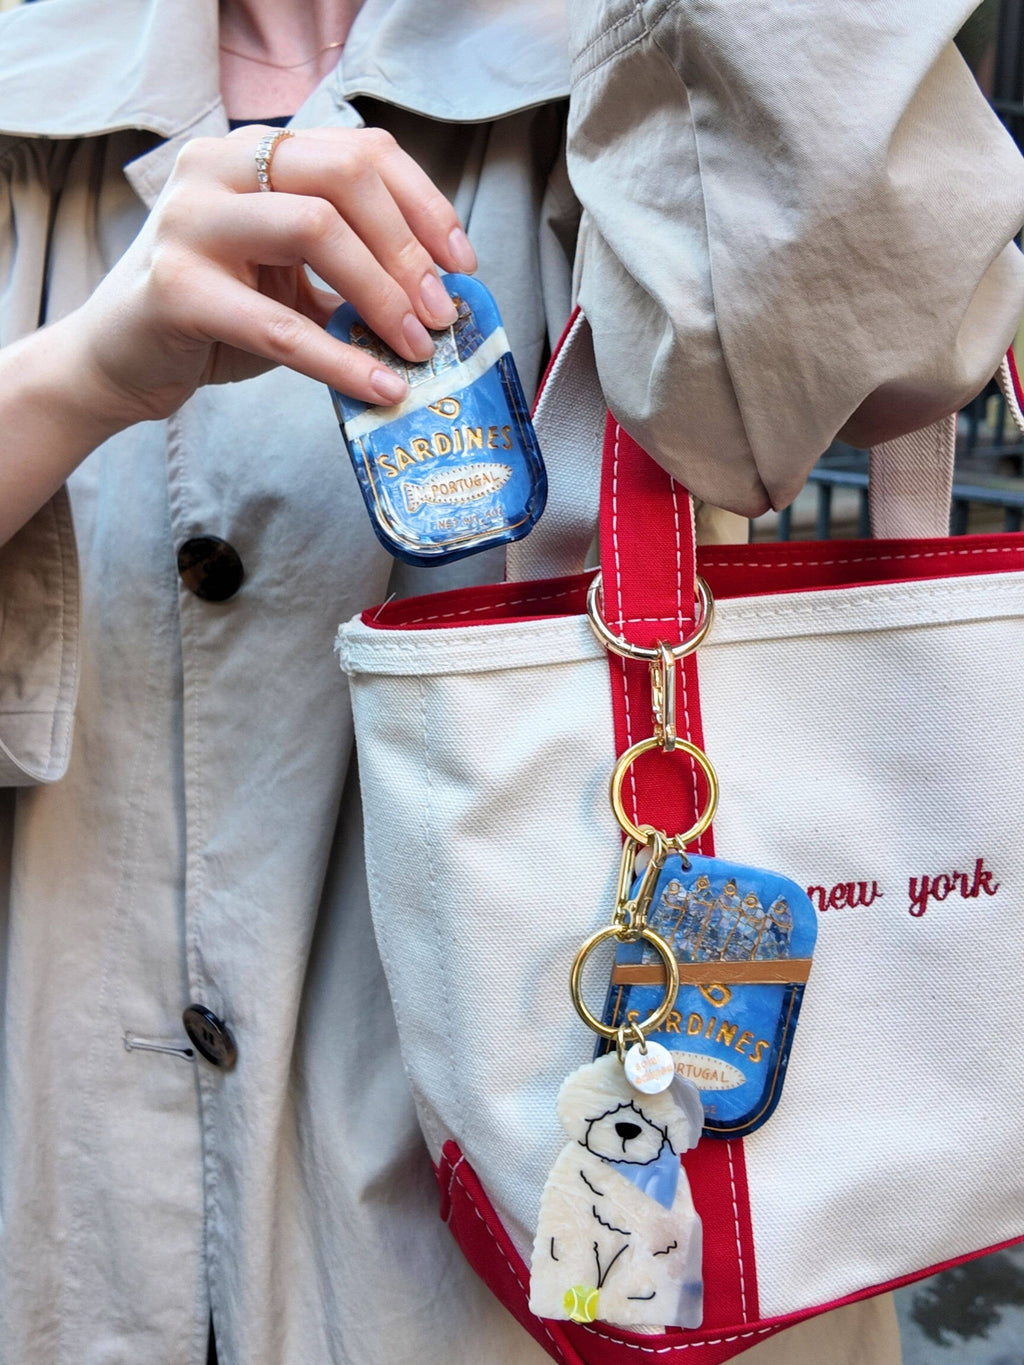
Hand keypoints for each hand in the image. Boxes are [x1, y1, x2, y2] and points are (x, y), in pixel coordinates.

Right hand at [69, 125, 477, 426]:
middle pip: (345, 179)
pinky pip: (280, 326)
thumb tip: (440, 295)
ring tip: (418, 348)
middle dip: (409, 251)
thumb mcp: (288, 276)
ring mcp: (191, 222)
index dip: (425, 205)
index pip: (360, 152)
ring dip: (383, 295)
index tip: (462, 262)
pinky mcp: (175, 290)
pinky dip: (340, 361)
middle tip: (443, 314)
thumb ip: (349, 266)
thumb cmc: (214, 316)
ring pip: (316, 229)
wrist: (117, 360)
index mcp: (254, 154)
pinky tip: (380, 388)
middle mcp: (218, 168)